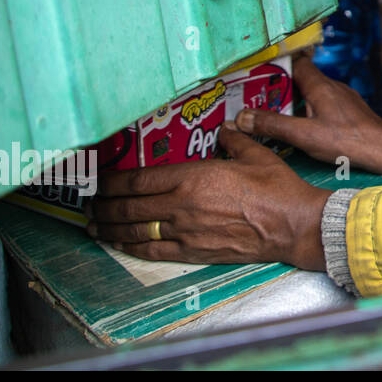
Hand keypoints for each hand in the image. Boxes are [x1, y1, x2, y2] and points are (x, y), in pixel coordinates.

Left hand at [87, 128, 328, 269]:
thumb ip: (235, 140)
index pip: (139, 180)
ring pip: (136, 230)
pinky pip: (153, 251)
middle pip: (130, 206)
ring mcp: (186, 231)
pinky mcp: (194, 252)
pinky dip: (131, 247)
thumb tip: (226, 129)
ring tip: (93, 225)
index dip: (112, 181)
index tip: (97, 180)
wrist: (292, 225)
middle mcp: (183, 205)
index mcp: (194, 177)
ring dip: (110, 227)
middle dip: (104, 205)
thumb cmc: (277, 188)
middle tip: (89, 203)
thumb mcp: (257, 154)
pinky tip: (119, 244)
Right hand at [230, 54, 381, 181]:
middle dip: (281, 89)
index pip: (296, 63)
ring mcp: (344, 99)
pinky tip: (304, 130)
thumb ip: (272, 125)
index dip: (277, 66)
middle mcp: (334, 87)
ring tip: (276, 118)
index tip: (257, 75)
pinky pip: (325, 106)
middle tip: (259, 102)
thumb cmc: (347, 143)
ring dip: (296, 103)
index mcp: (321, 86)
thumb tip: (241, 117)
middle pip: (302, 79)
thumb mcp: (303, 135)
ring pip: (314, 94)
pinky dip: (310, 112)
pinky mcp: (351, 113)